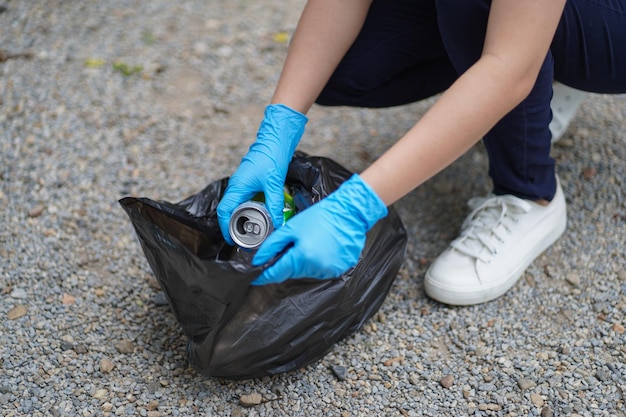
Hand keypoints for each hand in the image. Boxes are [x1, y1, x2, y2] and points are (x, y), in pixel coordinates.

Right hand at [217, 104, 307, 244]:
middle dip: (235, 226)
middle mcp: (237, 186)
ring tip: (253, 231)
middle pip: (229, 211)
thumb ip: (275, 204)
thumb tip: (277, 224)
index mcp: (237, 187)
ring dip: (243, 218)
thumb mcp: (274, 183)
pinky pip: (246, 199)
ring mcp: (243, 183)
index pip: (224, 212)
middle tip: (245, 240)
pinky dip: (250, 209)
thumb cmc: (271, 157)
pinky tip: (260, 216)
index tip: (232, 241)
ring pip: (238, 205)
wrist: (276, 138)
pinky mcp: (251, 181)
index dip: (225, 228)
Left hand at [251, 174, 387, 284]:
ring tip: (310, 243)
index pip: (276, 274)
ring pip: (306, 272)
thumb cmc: (320, 216)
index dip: (264, 276)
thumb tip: (258, 260)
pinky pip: (321, 270)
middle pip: (291, 273)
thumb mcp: (291, 228)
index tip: (255, 278)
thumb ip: (272, 246)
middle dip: (286, 262)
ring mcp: (329, 270)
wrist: (349, 212)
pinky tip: (321, 247)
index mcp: (302, 257)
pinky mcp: (339, 269)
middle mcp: (316, 268)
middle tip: (291, 246)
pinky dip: (317, 262)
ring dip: (303, 262)